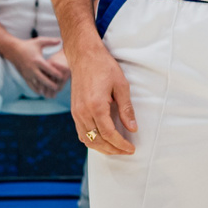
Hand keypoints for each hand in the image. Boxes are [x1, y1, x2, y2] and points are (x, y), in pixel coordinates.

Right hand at [4, 36, 69, 98]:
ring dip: (44, 89)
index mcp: (37, 60)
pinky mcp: (24, 77)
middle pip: (43, 79)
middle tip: (58, 88)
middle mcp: (32, 68)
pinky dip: (36, 90)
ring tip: (52, 93)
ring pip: (36, 84)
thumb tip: (61, 40)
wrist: (13, 50)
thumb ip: (50, 41)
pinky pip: (30, 86)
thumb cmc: (28, 45)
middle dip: (51, 84)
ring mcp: (28, 74)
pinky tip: (42, 93)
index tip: (62, 77)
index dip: (55, 73)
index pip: (48, 69)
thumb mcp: (39, 41)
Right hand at [71, 41, 136, 155]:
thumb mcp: (121, 86)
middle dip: (112, 149)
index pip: (109, 134)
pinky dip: (92, 141)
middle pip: (97, 141)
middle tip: (126, 151)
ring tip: (116, 149)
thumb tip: (133, 128)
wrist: (84, 56)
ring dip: (102, 148)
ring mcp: (76, 113)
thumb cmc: (104, 67)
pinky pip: (81, 133)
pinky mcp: (74, 111)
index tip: (131, 149)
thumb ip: (126, 109)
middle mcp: (83, 112)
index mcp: (96, 106)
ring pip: (87, 140)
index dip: (121, 144)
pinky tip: (102, 141)